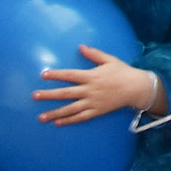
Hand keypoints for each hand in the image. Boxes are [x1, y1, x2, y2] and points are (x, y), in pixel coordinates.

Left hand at [35, 44, 160, 123]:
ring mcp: (93, 102)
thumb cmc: (123, 72)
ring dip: (54, 113)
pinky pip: (80, 117)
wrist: (136, 88)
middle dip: (49, 95)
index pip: (70, 75)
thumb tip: (80, 47)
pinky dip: (68, 120)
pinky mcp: (97, 111)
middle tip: (35, 96)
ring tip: (40, 117)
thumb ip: (94, 54)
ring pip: (70, 109)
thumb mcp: (110, 60)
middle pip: (66, 93)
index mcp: (92, 76)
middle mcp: (90, 90)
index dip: (56, 74)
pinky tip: (57, 122)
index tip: (43, 74)